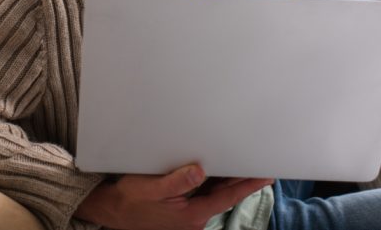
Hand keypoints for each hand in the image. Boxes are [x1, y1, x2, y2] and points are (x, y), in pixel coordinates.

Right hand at [74, 164, 272, 229]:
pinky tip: (219, 171)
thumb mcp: (151, 187)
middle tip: (261, 163)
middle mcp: (195, 218)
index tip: (265, 175)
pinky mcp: (184, 211)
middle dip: (243, 180)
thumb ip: (177, 181)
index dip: (248, 185)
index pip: (227, 197)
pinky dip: (216, 183)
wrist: (114, 210)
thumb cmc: (131, 199)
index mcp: (192, 214)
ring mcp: (190, 216)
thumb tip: (200, 170)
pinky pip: (206, 196)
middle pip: (225, 196)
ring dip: (229, 180)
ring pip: (217, 195)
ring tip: (244, 162)